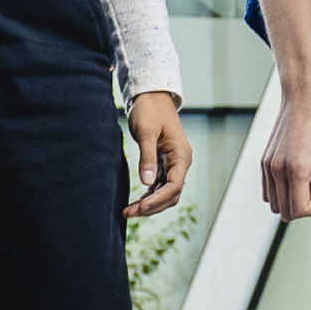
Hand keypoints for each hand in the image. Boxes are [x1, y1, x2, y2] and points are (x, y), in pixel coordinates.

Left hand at [123, 91, 194, 222]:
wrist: (151, 97)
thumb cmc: (150, 111)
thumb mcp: (147, 133)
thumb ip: (147, 158)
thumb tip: (148, 183)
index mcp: (181, 155)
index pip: (175, 185)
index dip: (157, 199)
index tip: (139, 207)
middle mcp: (180, 163)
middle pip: (171, 194)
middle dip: (152, 206)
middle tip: (128, 212)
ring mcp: (173, 165)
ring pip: (166, 193)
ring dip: (150, 204)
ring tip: (128, 211)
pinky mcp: (164, 164)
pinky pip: (159, 186)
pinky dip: (149, 196)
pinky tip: (135, 202)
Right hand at [257, 90, 310, 225]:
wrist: (305, 95)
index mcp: (295, 169)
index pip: (301, 210)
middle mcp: (276, 170)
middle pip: (286, 213)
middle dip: (307, 205)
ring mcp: (267, 166)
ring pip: (276, 204)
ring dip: (294, 198)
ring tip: (309, 177)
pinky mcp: (264, 161)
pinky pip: (269, 190)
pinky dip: (284, 190)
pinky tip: (300, 172)